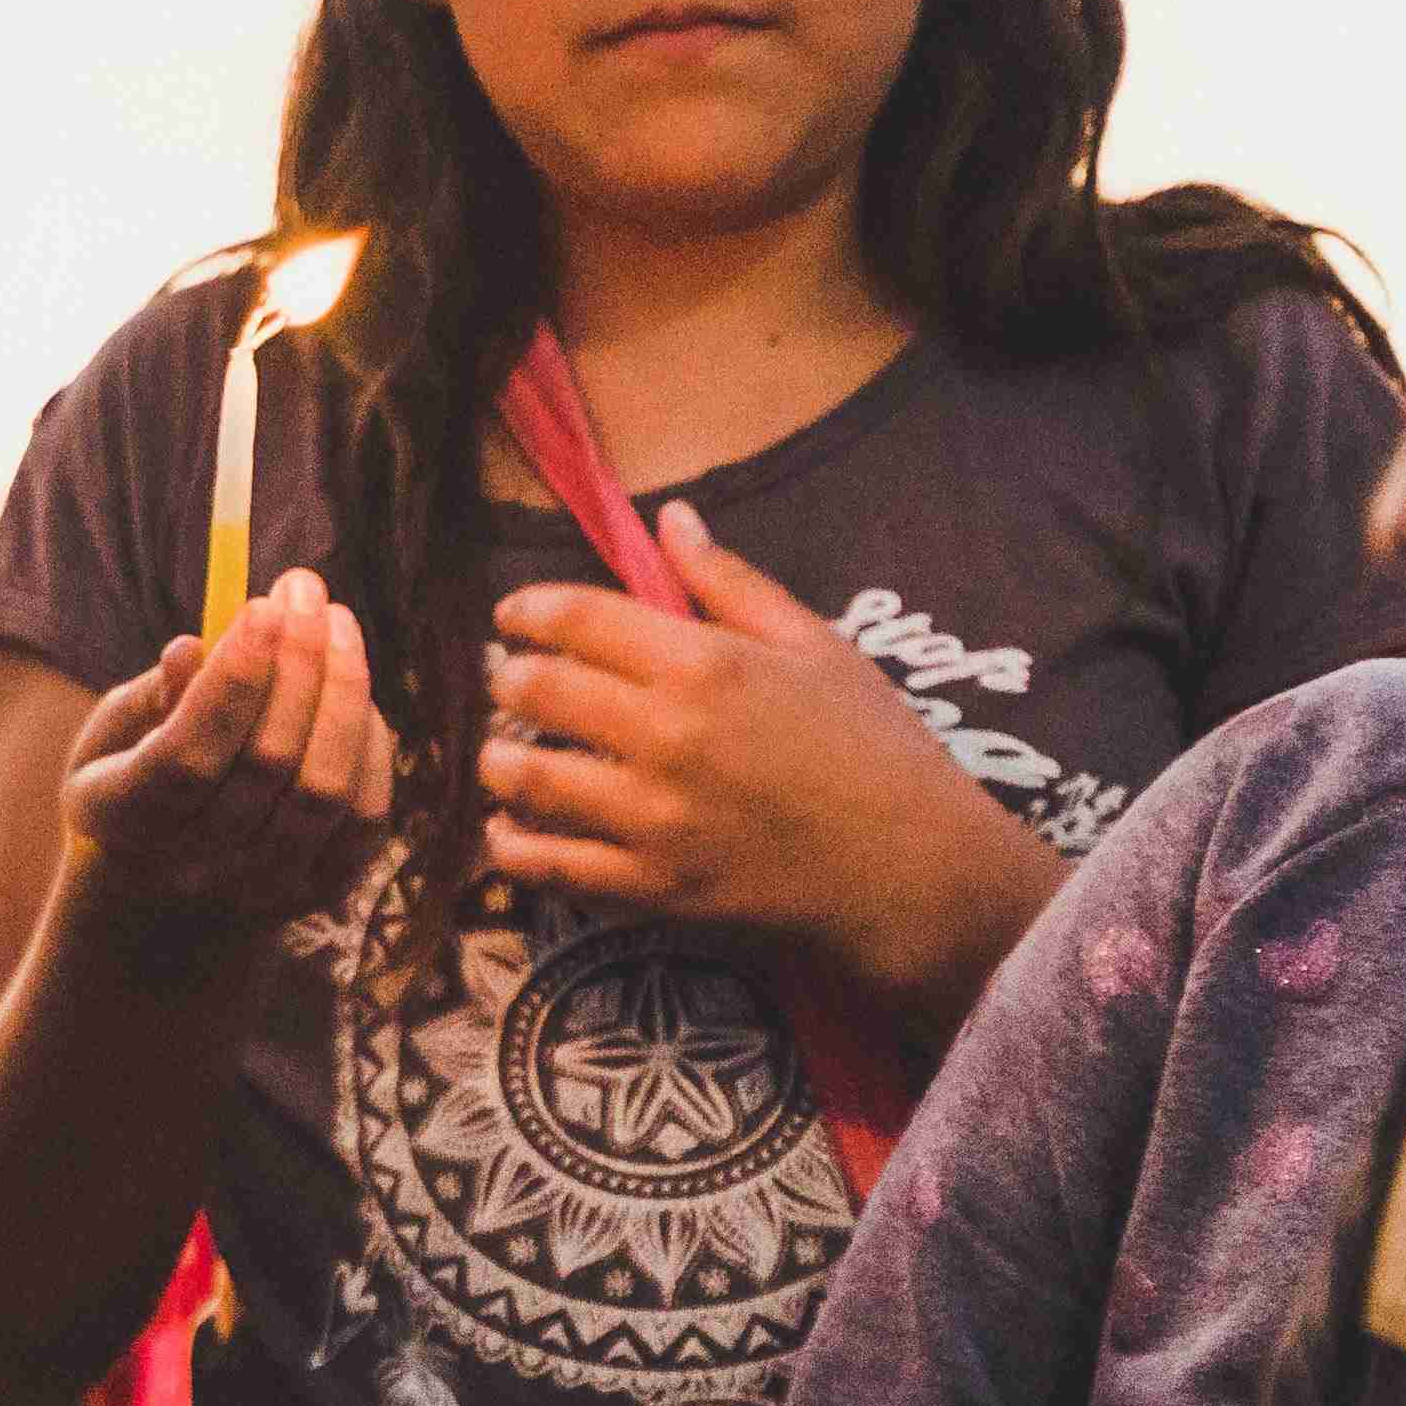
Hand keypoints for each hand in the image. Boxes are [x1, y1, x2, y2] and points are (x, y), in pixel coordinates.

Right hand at [63, 574, 396, 939]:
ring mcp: (265, 887)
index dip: (233, 678)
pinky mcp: (322, 890)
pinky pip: (366, 813)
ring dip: (343, 689)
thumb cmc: (134, 786)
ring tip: (337, 621)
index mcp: (129, 821)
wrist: (168, 904)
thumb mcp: (111, 740)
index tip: (261, 605)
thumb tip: (192, 647)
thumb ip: (152, 696)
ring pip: (326, 786)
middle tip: (303, 588)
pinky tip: (351, 689)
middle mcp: (199, 867)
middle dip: (298, 659)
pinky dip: (370, 741)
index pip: (188, 754)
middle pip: (269, 761)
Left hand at [483, 509, 1063, 1033]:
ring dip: (498, 761)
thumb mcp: (812, 643)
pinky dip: (513, 844)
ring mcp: (651, 818)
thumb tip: (670, 518)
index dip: (528, 611)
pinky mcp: (650, 888)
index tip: (512, 618)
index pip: (577, 620)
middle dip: (509, 681)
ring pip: (528, 779)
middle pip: (538, 692)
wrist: (907, 866)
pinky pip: (550, 866)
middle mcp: (664, 736)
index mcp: (703, 663)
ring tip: (502, 756)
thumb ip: (728, 582)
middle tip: (508, 683)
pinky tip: (509, 829)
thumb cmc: (870, 743)